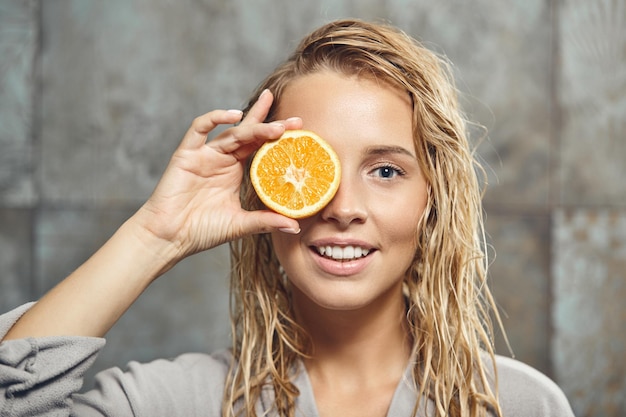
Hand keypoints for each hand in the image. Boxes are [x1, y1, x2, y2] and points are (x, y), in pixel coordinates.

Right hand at [134, 90, 301, 261]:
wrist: (170, 237)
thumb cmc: (201, 230)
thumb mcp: (240, 225)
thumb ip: (266, 221)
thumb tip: (295, 227)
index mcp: (235, 171)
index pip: (261, 148)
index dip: (278, 139)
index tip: (302, 135)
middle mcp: (222, 158)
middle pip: (250, 133)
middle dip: (272, 124)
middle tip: (297, 120)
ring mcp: (205, 154)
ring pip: (232, 132)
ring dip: (254, 126)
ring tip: (276, 126)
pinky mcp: (187, 153)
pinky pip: (199, 128)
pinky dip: (215, 118)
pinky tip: (234, 116)